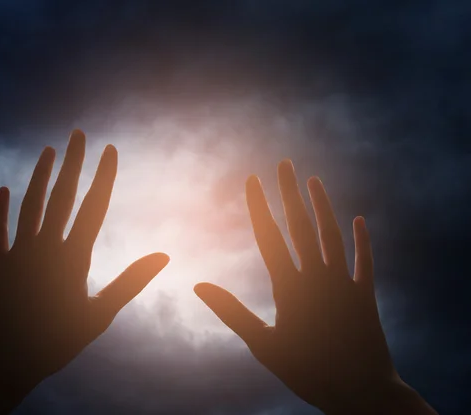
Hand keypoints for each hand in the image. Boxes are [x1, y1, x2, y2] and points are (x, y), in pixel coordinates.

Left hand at [0, 130, 168, 390]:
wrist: (3, 362)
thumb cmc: (58, 342)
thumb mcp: (100, 314)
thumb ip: (131, 281)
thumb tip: (165, 255)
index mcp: (73, 258)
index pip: (93, 207)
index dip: (103, 176)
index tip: (110, 149)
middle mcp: (44, 248)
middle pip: (61, 196)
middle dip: (72, 162)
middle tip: (78, 133)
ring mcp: (17, 253)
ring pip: (29, 205)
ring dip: (39, 175)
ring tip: (49, 150)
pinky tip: (3, 188)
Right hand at [195, 160, 435, 413]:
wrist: (361, 393)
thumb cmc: (305, 372)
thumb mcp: (262, 345)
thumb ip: (231, 311)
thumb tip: (198, 285)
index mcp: (289, 287)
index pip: (269, 237)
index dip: (259, 206)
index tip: (252, 179)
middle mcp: (318, 277)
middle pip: (301, 226)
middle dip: (290, 193)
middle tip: (284, 164)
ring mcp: (345, 284)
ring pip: (332, 236)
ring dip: (323, 206)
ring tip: (314, 181)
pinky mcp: (366, 296)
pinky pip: (366, 261)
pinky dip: (363, 241)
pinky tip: (359, 220)